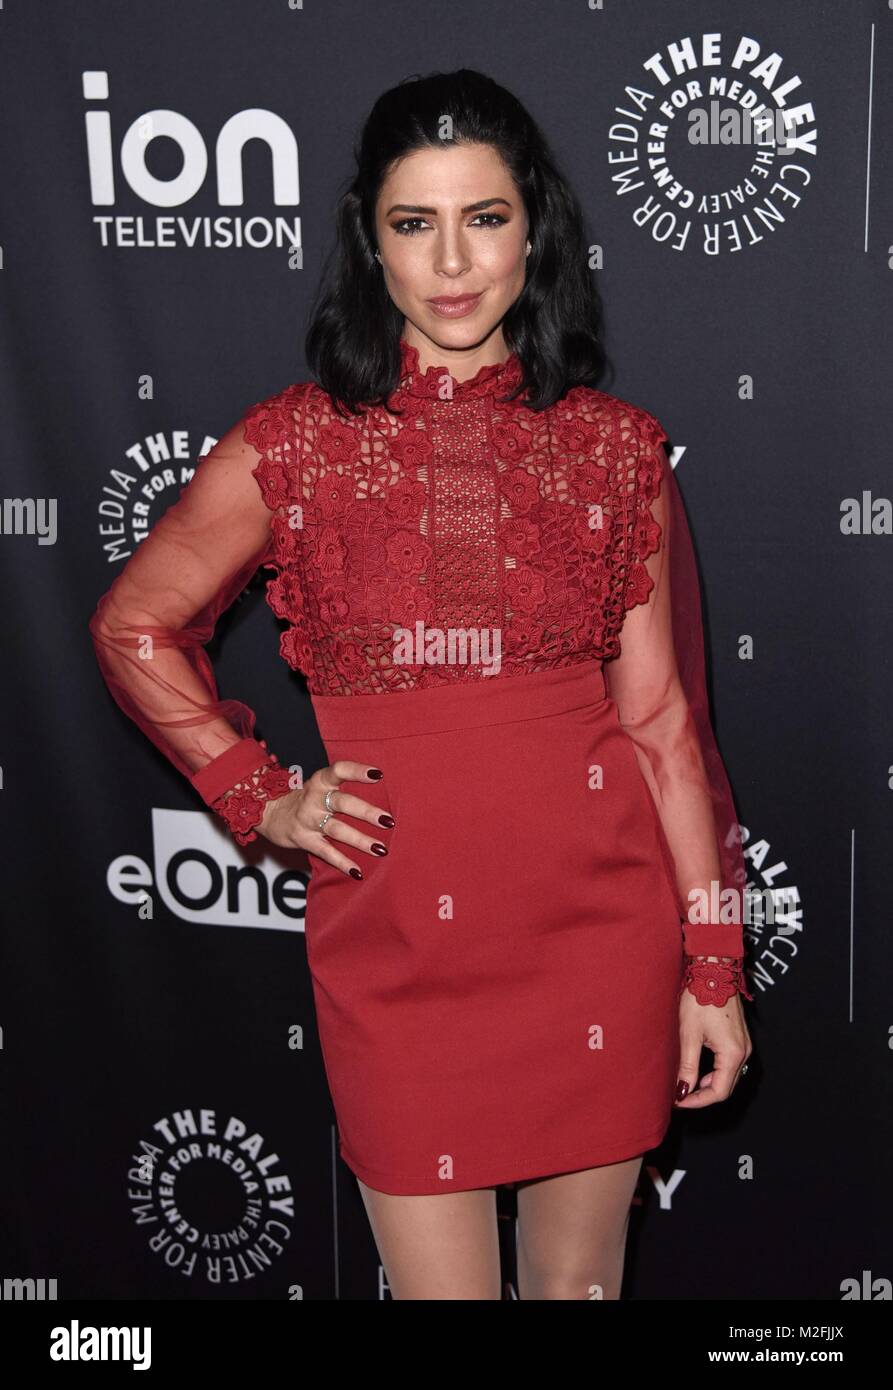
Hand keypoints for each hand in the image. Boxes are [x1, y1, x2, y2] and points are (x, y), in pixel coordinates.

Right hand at [256, 760, 391, 877]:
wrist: (270, 813)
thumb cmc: (307, 798)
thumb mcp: (320, 785)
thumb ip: (342, 787)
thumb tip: (380, 788)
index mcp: (320, 781)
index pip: (339, 770)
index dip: (357, 771)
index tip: (378, 774)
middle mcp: (314, 798)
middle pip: (342, 803)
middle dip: (366, 812)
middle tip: (388, 820)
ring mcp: (308, 820)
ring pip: (337, 829)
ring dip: (360, 840)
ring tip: (381, 849)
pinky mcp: (304, 840)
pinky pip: (325, 852)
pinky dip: (341, 862)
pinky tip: (357, 871)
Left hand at [674, 989, 751, 1108]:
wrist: (713, 971)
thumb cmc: (700, 998)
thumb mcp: (689, 1034)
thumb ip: (687, 1066)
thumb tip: (682, 1091)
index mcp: (733, 1054)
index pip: (718, 1092)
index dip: (697, 1101)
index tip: (678, 1102)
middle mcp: (744, 1053)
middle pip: (725, 1087)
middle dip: (701, 1095)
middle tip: (679, 1096)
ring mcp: (743, 1045)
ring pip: (727, 1077)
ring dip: (707, 1085)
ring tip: (684, 1084)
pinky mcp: (739, 1038)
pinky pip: (728, 1064)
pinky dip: (713, 1072)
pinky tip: (697, 1070)